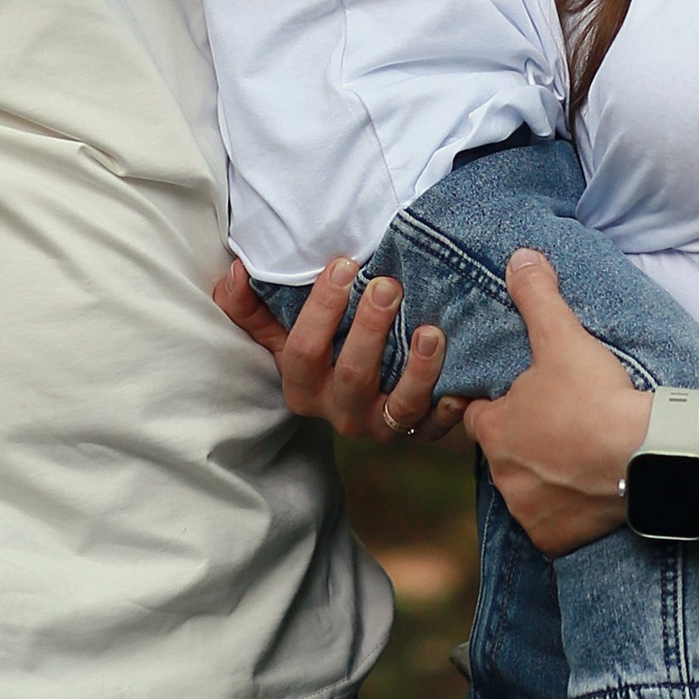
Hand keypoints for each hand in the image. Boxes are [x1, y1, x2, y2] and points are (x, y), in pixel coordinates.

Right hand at [213, 255, 464, 444]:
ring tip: (431, 332)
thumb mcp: (275, 331)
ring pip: (399, 406)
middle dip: (370, 329)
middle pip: (353, 375)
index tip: (343, 265)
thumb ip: (248, 306)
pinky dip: (449, 409)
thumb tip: (237, 271)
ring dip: (418, 371)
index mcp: (301, 387)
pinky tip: (461, 384)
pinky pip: (435, 427)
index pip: (303, 351)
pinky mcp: (415, 433)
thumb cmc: (315, 349)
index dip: (321, 310)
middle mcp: (339, 411)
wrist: (351, 394)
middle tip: (388, 286)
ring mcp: (379, 425)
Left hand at [459, 252, 648, 551]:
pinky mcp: (553, 538)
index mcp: (494, 429)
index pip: (480, 413)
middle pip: (505, 454)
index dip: (501, 404)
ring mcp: (526, 510)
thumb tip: (520, 257)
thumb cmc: (597, 398)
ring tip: (582, 459)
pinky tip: (593, 493)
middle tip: (564, 427)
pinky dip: (568, 514)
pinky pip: (553, 526)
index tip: (529, 398)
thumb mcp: (564, 337)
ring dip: (547, 478)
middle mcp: (501, 474)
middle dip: (526, 442)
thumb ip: (538, 297)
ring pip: (527, 490)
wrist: (645, 459)